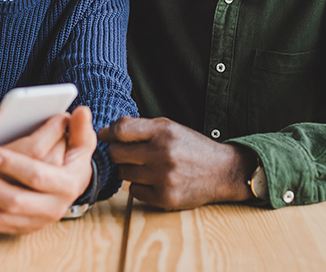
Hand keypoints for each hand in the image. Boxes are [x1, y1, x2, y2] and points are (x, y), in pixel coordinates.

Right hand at [0, 103, 69, 217]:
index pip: (34, 149)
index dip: (50, 130)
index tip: (61, 113)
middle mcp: (6, 187)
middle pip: (46, 164)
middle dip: (58, 141)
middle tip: (65, 119)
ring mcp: (11, 201)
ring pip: (46, 179)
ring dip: (57, 156)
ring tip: (61, 134)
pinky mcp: (13, 207)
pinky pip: (39, 189)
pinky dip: (48, 169)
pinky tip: (50, 152)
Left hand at [0, 105, 96, 233]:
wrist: (60, 185)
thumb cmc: (66, 154)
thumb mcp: (77, 141)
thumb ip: (79, 128)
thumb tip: (81, 111)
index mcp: (69, 182)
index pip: (36, 174)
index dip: (12, 164)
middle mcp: (55, 206)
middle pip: (14, 200)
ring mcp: (37, 221)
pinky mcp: (22, 228)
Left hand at [98, 117, 255, 209]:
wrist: (222, 171)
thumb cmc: (190, 146)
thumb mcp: (170, 127)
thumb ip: (139, 127)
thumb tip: (106, 131)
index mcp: (164, 132)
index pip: (121, 130)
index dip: (108, 133)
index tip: (104, 135)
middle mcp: (163, 154)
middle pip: (117, 153)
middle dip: (118, 152)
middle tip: (128, 152)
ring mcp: (164, 178)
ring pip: (124, 173)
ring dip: (129, 169)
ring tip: (145, 166)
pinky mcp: (166, 198)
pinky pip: (134, 191)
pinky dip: (140, 186)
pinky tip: (154, 180)